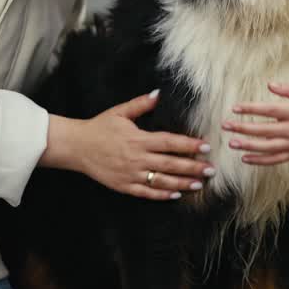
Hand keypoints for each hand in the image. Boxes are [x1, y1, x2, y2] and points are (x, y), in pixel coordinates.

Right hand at [40, 90, 215, 200]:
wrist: (77, 147)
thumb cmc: (99, 127)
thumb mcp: (119, 112)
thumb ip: (141, 104)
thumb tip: (158, 93)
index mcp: (139, 139)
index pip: (170, 142)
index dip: (189, 145)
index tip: (205, 146)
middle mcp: (137, 158)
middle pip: (171, 164)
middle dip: (193, 167)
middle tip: (211, 170)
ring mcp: (131, 174)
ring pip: (162, 181)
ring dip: (183, 183)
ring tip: (200, 184)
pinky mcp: (124, 186)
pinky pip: (147, 193)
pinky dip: (162, 194)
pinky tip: (176, 194)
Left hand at [223, 82, 288, 175]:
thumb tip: (270, 85)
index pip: (269, 110)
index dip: (251, 108)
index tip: (235, 108)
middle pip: (263, 130)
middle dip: (242, 128)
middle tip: (225, 125)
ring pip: (265, 148)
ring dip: (247, 146)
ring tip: (231, 142)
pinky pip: (273, 160)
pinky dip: (258, 161)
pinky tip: (245, 158)